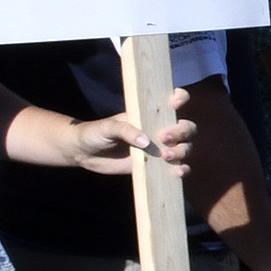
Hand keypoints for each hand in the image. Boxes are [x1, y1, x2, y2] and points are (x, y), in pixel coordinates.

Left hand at [62, 108, 191, 178]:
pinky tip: (177, 172)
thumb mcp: (107, 127)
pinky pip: (177, 167)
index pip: (174, 100)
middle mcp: (160, 129)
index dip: (180, 98)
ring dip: (181, 151)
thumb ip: (125, 131)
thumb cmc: (95, 133)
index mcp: (149, 113)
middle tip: (164, 138)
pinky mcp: (156, 166)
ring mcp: (160, 148)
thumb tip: (146, 142)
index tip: (174, 104)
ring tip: (165, 157)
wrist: (84, 153)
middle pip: (186, 128)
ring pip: (185, 147)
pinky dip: (182, 170)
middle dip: (181, 132)